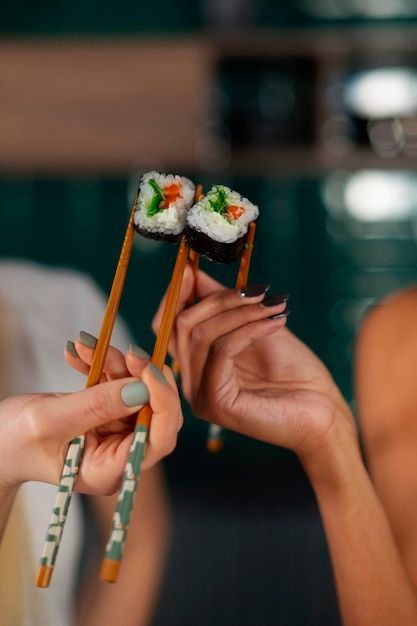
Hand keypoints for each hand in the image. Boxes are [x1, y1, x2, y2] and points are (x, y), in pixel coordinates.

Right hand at [0, 345, 181, 496]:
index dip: (163, 403)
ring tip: (84, 344)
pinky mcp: (107, 414)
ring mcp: (115, 433)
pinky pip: (116, 384)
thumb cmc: (14, 443)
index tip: (148, 370)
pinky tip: (78, 352)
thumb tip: (142, 388)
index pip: (159, 439)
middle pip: (155, 412)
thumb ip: (96, 406)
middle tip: (128, 352)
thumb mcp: (50, 421)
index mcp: (110, 470)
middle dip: (144, 376)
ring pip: (136, 391)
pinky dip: (101, 365)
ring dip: (116, 364)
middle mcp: (120, 454)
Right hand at [153, 265, 354, 465]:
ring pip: (202, 335)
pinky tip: (274, 323)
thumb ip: (225, 305)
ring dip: (240, 311)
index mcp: (196, 365)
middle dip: (220, 299)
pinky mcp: (215, 403)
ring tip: (272, 305)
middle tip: (257, 291)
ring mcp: (200, 395)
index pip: (169, 325)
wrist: (324, 412)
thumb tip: (196, 274)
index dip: (178, 296)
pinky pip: (222, 350)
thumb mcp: (255, 326)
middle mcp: (191, 382)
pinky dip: (248, 329)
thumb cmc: (294, 373)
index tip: (195, 271)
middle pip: (183, 325)